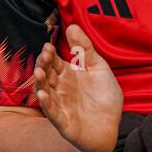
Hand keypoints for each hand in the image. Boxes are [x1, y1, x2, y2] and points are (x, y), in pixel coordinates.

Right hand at [33, 24, 122, 151]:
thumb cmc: (103, 97)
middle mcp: (60, 88)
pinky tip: (43, 95)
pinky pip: (52, 113)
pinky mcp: (63, 122)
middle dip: (44, 65)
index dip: (49, 55)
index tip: (48, 46)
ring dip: (40, 83)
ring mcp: (60, 105)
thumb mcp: (98, 68)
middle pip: (47, 75)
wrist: (113, 126)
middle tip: (45, 56)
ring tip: (39, 72)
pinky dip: (47, 104)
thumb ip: (85, 49)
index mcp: (67, 75)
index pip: (54, 62)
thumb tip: (72, 25)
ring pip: (45, 92)